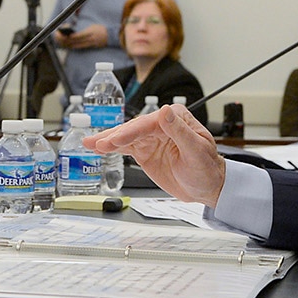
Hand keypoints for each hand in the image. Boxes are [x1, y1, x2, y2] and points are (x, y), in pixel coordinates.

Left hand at [61, 24, 108, 49]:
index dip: (73, 36)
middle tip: (61, 38)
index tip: (66, 35)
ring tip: (63, 42)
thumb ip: (84, 30)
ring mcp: (90, 43)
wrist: (110, 36)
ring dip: (69, 44)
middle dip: (68, 40)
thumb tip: (74, 32)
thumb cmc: (101, 29)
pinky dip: (74, 46)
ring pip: (77, 45)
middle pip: (77, 41)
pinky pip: (80, 47)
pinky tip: (69, 46)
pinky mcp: (91, 46)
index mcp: (91, 32)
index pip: (80, 35)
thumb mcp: (93, 26)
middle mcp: (90, 39)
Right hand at [86, 104, 226, 206]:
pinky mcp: (144, 151)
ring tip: (89, 143)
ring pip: (125, 136)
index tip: (118, 139)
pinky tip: (95, 147)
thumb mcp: (197, 150)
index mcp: (176, 118)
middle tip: (99, 144)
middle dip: (115, 136)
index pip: (149, 123)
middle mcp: (161, 125)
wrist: (207, 187)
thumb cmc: (208, 168)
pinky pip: (124, 147)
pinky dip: (109, 147)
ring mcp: (151, 138)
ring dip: (107, 140)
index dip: (132, 131)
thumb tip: (165, 111)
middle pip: (133, 128)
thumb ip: (180, 131)